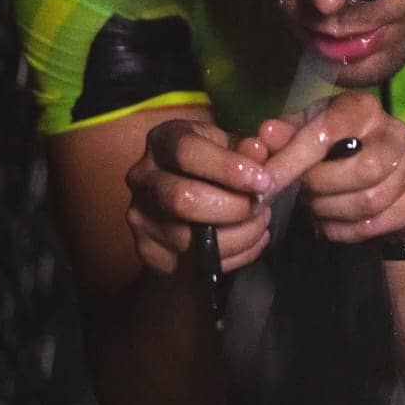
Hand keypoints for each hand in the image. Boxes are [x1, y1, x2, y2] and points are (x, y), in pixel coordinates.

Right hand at [125, 118, 275, 274]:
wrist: (196, 199)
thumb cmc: (222, 164)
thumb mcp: (242, 145)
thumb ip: (259, 145)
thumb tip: (258, 150)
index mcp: (164, 140)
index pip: (187, 152)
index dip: (228, 168)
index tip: (264, 181)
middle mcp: (143, 177)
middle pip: (184, 199)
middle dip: (235, 208)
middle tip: (263, 206)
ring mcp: (141, 216)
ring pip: (190, 239)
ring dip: (240, 235)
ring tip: (260, 222)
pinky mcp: (148, 251)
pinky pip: (194, 263)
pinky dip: (236, 256)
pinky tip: (252, 240)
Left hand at [257, 91, 404, 244]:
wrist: (385, 174)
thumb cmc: (336, 149)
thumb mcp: (305, 134)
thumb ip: (283, 137)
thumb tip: (265, 135)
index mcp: (363, 109)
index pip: (327, 133)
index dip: (293, 161)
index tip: (265, 185)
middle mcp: (396, 132)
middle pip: (363, 171)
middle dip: (323, 190)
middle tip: (304, 194)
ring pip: (370, 202)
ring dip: (332, 211)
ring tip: (318, 205)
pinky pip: (377, 225)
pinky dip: (345, 230)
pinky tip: (335, 220)